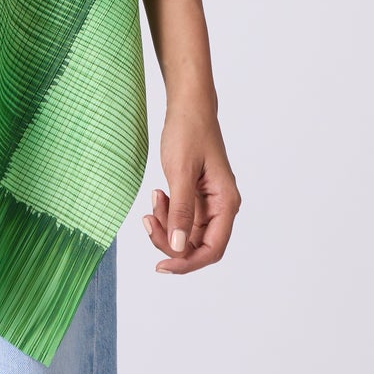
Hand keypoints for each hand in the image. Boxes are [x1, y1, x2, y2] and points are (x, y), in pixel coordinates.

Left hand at [141, 106, 240, 273]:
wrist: (188, 106)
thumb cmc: (189, 132)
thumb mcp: (181, 172)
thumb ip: (181, 211)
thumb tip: (178, 248)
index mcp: (226, 203)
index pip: (212, 250)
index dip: (187, 263)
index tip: (161, 266)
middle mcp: (221, 207)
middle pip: (196, 246)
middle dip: (170, 240)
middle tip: (147, 221)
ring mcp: (208, 203)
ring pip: (185, 234)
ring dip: (166, 225)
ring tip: (154, 197)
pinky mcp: (195, 197)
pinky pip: (180, 218)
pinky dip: (166, 213)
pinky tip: (158, 194)